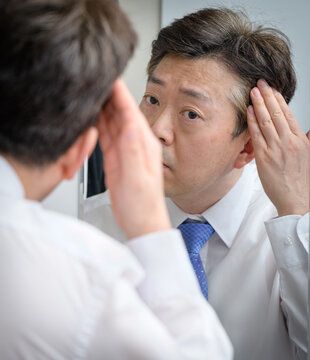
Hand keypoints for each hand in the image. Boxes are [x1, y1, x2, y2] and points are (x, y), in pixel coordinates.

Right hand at [97, 78, 170, 238]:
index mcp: (145, 145)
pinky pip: (106, 135)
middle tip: (97, 78)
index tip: (111, 78)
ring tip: (92, 91)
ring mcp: (125, 150)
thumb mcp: (138, 179)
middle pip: (121, 113)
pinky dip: (99, 123)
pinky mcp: (116, 158)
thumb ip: (133, 153)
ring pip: (112, 122)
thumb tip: (129, 126)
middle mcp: (136, 144)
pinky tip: (93, 115)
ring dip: (103, 106)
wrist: (142, 221)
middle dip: (110, 95)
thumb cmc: (144, 205)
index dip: (120, 95)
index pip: (131, 113)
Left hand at [247, 79, 309, 216]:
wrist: (296, 200)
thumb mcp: (308, 157)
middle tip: (260, 83)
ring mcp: (276, 149)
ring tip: (253, 92)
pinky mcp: (264, 158)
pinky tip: (248, 111)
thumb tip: (307, 132)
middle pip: (277, 114)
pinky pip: (257, 135)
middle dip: (268, 96)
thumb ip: (307, 141)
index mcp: (301, 141)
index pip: (289, 115)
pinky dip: (252, 121)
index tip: (273, 90)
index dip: (279, 100)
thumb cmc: (301, 182)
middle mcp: (289, 142)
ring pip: (266, 121)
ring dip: (258, 104)